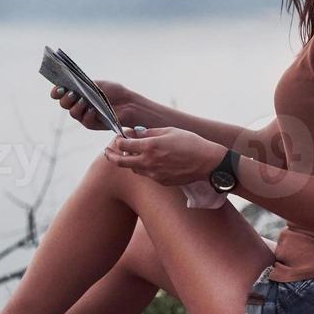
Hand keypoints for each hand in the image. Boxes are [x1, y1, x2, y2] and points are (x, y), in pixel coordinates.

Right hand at [50, 79, 158, 131]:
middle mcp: (78, 104)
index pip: (61, 92)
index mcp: (77, 93)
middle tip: (72, 93)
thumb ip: (84, 84)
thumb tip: (72, 83)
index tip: (58, 88)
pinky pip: (85, 121)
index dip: (56, 91)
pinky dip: (88, 115)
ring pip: (73, 113)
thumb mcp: (98, 84)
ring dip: (76, 106)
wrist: (128, 103)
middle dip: (65, 98)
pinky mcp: (92, 124)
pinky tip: (93, 110)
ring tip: (83, 101)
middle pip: (64, 104)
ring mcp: (84, 115)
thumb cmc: (114, 92)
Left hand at [102, 127, 226, 186]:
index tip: (118, 137)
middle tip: (106, 151)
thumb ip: (149, 132)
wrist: (207, 162)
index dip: (118, 140)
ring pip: (133, 169)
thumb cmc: (190, 143)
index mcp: (149, 146)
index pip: (123, 145)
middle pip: (121, 162)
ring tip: (131, 154)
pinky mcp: (161, 181)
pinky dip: (143, 168)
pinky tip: (149, 162)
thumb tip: (135, 132)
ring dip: (129, 162)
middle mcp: (148, 162)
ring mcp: (154, 174)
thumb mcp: (169, 131)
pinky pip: (147, 175)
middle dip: (111, 156)